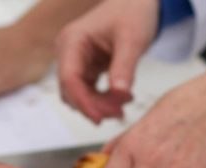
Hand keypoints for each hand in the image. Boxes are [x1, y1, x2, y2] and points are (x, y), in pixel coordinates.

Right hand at [56, 0, 158, 122]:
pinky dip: (102, 100)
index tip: (101, 117)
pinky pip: (87, 91)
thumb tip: (119, 94)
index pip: (69, 78)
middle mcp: (68, 51)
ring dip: (99, 105)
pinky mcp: (84, 68)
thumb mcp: (132, 39)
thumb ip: (124, 67)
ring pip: (79, 94)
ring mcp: (75, 60)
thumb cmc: (132, 12)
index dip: (83, 101)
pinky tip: (120, 101)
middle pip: (71, 90)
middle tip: (120, 112)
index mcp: (72, 40)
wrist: (137, 3)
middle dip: (94, 105)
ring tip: (123, 105)